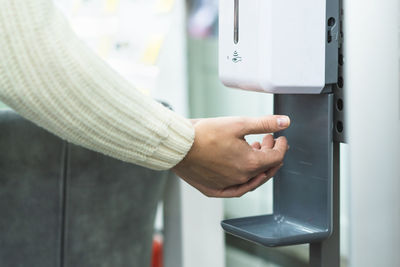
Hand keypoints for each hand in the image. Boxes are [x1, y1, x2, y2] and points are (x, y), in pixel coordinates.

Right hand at [172, 115, 289, 197]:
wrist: (179, 146)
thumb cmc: (205, 134)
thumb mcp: (238, 124)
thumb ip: (264, 123)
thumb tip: (285, 121)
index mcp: (250, 163)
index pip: (277, 157)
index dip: (281, 146)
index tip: (280, 137)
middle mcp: (242, 178)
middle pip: (266, 168)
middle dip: (270, 152)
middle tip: (267, 140)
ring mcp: (228, 186)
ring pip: (252, 178)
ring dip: (257, 164)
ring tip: (253, 149)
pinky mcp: (215, 190)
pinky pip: (236, 189)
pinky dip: (244, 179)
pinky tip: (243, 169)